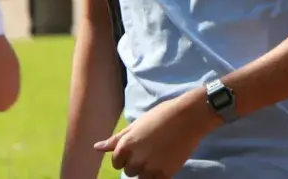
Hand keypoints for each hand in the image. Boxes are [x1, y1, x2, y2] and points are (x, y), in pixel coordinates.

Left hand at [95, 89, 217, 177]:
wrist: (191, 116)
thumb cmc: (163, 115)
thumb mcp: (138, 123)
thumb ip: (117, 138)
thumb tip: (97, 147)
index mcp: (125, 146)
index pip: (117, 162)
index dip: (127, 155)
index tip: (141, 147)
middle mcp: (134, 159)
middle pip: (129, 171)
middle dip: (138, 162)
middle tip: (153, 149)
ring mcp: (150, 168)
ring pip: (141, 177)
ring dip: (148, 169)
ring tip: (160, 155)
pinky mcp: (165, 173)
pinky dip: (159, 174)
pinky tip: (166, 160)